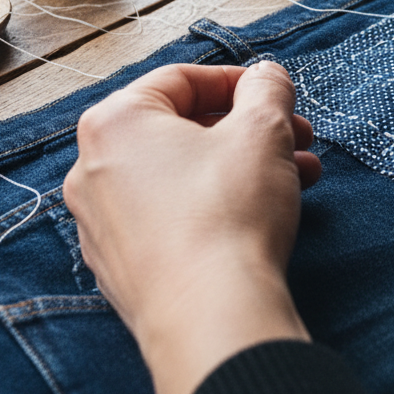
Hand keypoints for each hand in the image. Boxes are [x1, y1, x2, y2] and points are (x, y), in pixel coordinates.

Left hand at [64, 60, 321, 393]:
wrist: (212, 316)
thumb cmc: (229, 211)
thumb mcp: (263, 129)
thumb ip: (267, 88)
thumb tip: (265, 76)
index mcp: (115, 123)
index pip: (182, 79)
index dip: (240, 81)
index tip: (277, 94)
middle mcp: (93, 170)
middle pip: (183, 129)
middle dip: (250, 130)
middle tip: (296, 138)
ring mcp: (102, 224)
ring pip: (183, 175)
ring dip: (244, 167)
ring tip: (300, 178)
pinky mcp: (122, 268)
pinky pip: (173, 218)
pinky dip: (217, 206)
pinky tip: (264, 216)